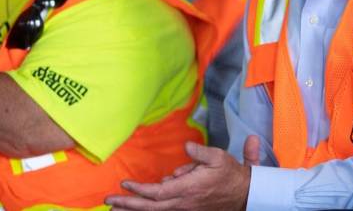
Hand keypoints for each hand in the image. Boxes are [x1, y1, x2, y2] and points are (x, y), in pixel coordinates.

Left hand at [105, 136, 260, 210]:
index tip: (124, 184)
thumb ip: (199, 152)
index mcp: (188, 188)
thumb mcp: (218, 157)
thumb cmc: (230, 175)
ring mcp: (184, 209)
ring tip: (115, 209)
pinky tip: (137, 209)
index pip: (157, 192)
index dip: (139, 190)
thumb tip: (185, 147)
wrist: (244, 194)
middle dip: (127, 205)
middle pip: (150, 207)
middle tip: (108, 202)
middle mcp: (183, 202)